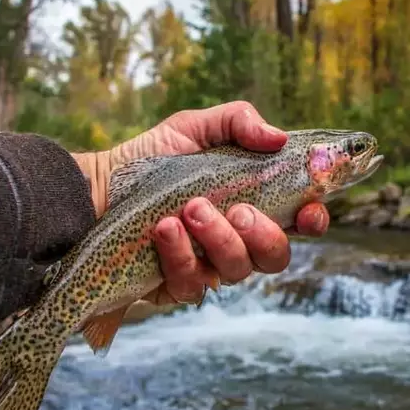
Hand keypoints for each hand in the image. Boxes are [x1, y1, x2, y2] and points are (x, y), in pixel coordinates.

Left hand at [71, 101, 329, 304]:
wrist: (97, 187)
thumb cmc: (151, 159)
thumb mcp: (193, 127)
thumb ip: (238, 122)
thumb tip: (277, 137)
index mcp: (252, 204)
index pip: (299, 223)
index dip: (313, 220)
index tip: (307, 211)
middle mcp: (237, 241)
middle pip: (275, 257)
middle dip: (263, 235)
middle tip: (236, 209)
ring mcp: (209, 267)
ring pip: (237, 271)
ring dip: (219, 239)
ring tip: (190, 209)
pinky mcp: (177, 286)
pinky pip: (193, 283)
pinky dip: (181, 255)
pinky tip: (164, 229)